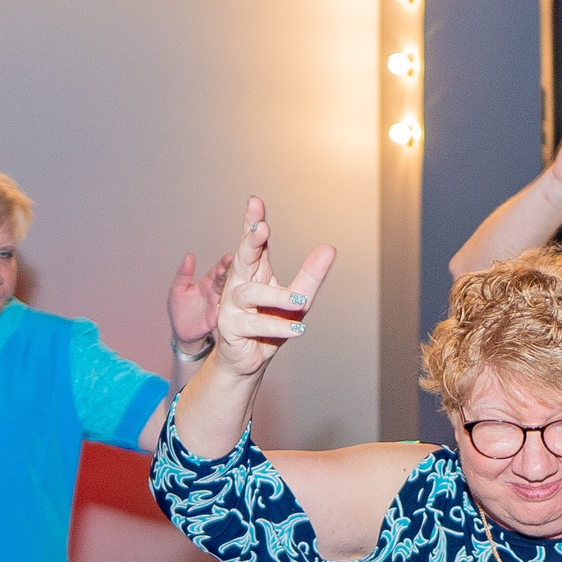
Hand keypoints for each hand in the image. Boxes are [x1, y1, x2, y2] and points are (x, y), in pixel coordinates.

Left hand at [167, 249, 229, 346]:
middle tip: (236, 265)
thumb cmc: (179, 308)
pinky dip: (234, 305)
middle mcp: (216, 292)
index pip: (217, 270)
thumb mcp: (177, 288)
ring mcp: (219, 305)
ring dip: (232, 287)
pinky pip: (229, 311)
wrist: (180, 331)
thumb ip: (184, 273)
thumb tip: (189, 255)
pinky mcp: (219, 318)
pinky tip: (239, 300)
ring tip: (235, 280)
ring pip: (229, 294)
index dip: (224, 263)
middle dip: (231, 272)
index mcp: (207, 282)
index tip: (230, 256)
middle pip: (226, 280)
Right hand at [212, 196, 336, 379]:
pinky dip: (278, 326)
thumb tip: (329, 248)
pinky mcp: (231, 328)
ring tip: (300, 303)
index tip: (255, 202)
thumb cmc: (270, 323)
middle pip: (243, 258)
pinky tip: (298, 329)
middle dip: (251, 242)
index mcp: (254, 271)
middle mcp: (239, 284)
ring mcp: (232, 305)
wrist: (249, 359)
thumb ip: (310, 275)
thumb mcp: (297, 298)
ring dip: (276, 297)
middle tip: (262, 228)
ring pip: (251, 294)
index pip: (253, 243)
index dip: (253, 222)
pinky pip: (255, 325)